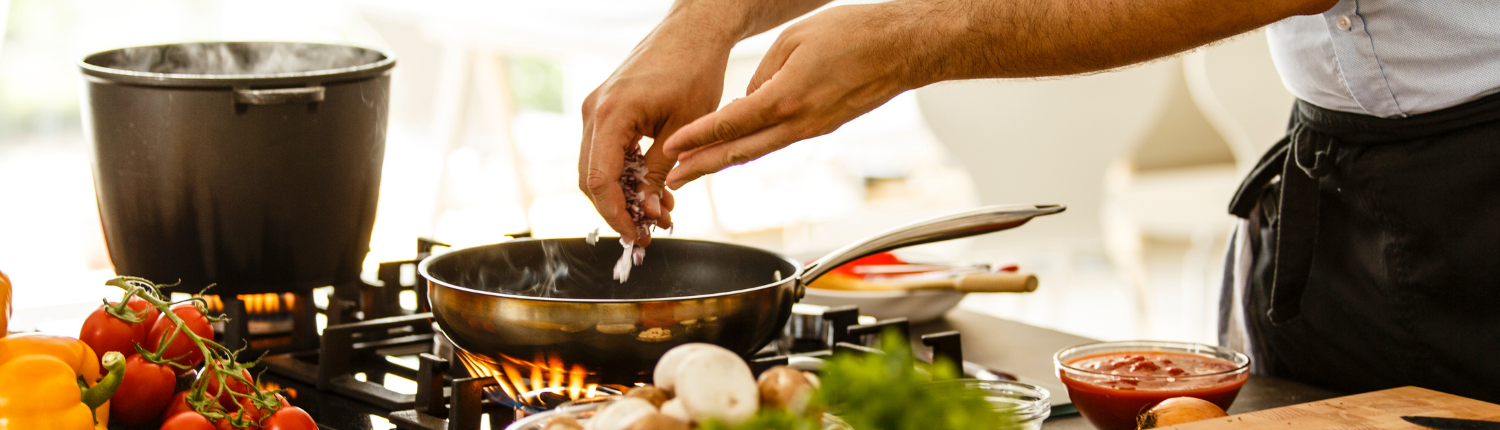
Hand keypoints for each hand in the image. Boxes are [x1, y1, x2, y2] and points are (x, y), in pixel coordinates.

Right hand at [579, 19, 735, 244]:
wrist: (694, 31)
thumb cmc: (695, 70)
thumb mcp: (684, 129)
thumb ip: (661, 172)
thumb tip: (649, 212)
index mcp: (611, 114)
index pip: (599, 180)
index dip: (616, 215)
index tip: (638, 236)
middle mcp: (594, 110)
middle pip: (590, 179)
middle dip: (618, 210)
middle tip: (649, 231)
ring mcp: (596, 108)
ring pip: (597, 167)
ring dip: (623, 194)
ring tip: (660, 212)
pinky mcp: (606, 108)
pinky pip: (606, 151)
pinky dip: (625, 174)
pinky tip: (652, 188)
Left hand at [661, 2, 929, 189]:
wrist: (902, 48)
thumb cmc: (854, 34)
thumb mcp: (794, 40)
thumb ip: (763, 73)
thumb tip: (746, 100)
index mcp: (787, 98)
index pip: (731, 124)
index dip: (697, 138)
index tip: (671, 148)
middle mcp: (799, 122)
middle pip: (740, 152)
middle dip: (702, 167)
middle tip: (672, 179)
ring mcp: (813, 129)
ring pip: (759, 150)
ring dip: (725, 162)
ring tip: (696, 170)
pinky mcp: (823, 127)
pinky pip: (780, 141)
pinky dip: (753, 146)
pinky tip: (736, 147)